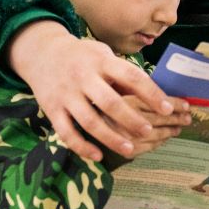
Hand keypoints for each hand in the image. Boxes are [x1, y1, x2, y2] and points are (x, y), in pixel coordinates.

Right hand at [7, 20, 187, 160]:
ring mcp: (66, 95)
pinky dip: (83, 147)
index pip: (131, 76)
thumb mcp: (102, 55)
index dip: (151, 93)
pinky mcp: (52, 109)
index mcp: (101, 62)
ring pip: (90, 122)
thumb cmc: (82, 56)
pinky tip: (98, 156)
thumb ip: (121, 74)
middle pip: (110, 102)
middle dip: (132, 119)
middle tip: (149, 131)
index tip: (167, 108)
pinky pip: (67, 133)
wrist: (42, 52)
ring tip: (130, 149)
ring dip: (111, 138)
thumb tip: (149, 94)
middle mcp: (83, 78)